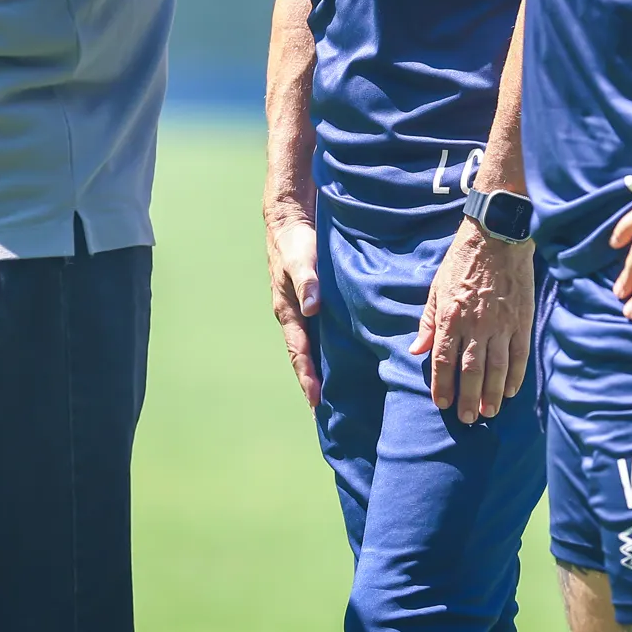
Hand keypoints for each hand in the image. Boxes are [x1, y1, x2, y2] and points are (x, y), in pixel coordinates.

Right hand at [265, 212, 321, 407]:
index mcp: (288, 310)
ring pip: (313, 345)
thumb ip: (307, 282)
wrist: (290, 220)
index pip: (298, 351)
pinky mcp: (315, 300)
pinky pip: (321, 330)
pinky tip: (343, 355)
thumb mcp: (300, 259)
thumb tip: (313, 309)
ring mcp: (304, 309)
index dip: (306, 376)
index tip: (315, 400)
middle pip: (303, 355)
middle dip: (312, 381)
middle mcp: (295, 314)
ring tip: (336, 391)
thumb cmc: (294, 241)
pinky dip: (328, 347)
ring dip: (321, 367)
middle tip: (325, 410)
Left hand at [410, 217, 534, 423]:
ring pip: (497, 369)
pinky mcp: (521, 321)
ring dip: (492, 394)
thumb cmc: (462, 261)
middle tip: (468, 419)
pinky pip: (519, 355)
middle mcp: (475, 325)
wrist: (497, 236)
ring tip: (489, 412)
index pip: (444, 361)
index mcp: (450, 317)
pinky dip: (515, 376)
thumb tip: (417, 351)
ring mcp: (501, 324)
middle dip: (468, 399)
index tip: (442, 404)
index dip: (442, 386)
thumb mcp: (436, 287)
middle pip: (471, 371)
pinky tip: (511, 391)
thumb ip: (427, 321)